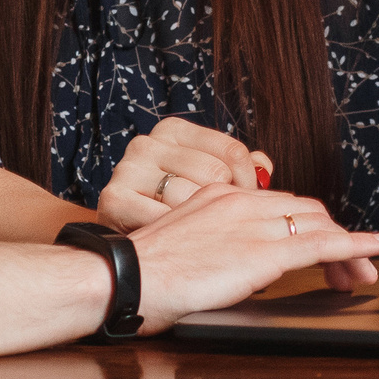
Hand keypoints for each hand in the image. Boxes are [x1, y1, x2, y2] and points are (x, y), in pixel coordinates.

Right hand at [96, 117, 269, 232]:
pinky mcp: (114, 198)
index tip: (246, 202)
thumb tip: (264, 165)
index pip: (232, 151)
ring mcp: (128, 169)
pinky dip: (175, 234)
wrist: (123, 248)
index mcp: (173, 131)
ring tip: (192, 232)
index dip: (247, 182)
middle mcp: (147, 144)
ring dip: (198, 223)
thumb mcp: (201, 179)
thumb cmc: (169, 209)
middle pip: (214, 174)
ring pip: (191, 197)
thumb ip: (234, 168)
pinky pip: (164, 218)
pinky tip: (175, 239)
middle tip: (219, 224)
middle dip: (223, 205)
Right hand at [125, 181, 378, 328]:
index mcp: (220, 198)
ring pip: (318, 226)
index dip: (307, 227)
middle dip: (334, 238)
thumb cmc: (140, 275)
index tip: (319, 250)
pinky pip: (322, 244)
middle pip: (305, 212)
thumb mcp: (179, 248)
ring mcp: (254, 224)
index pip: (279, 205)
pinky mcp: (264, 251)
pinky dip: (355, 245)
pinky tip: (376, 250)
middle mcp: (241, 203)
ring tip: (363, 273)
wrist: (124, 279)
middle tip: (348, 270)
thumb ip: (209, 246)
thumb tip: (227, 266)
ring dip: (348, 249)